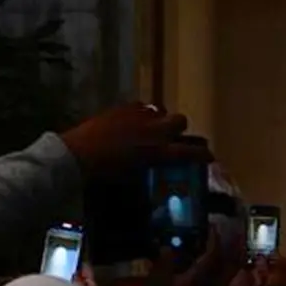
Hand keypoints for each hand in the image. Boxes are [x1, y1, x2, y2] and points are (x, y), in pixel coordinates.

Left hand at [59, 103, 208, 177]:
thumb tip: (157, 176)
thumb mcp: (134, 178)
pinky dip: (140, 115)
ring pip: (160, 110)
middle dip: (178, 129)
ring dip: (159, 119)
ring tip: (149, 128)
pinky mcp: (122, 107)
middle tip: (171, 138)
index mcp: (159, 151)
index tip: (209, 157)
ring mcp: (138, 115)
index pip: (190, 151)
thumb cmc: (106, 175)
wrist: (77, 156)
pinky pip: (140, 107)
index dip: (202, 154)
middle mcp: (154, 130)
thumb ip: (151, 171)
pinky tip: (130, 123)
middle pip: (180, 121)